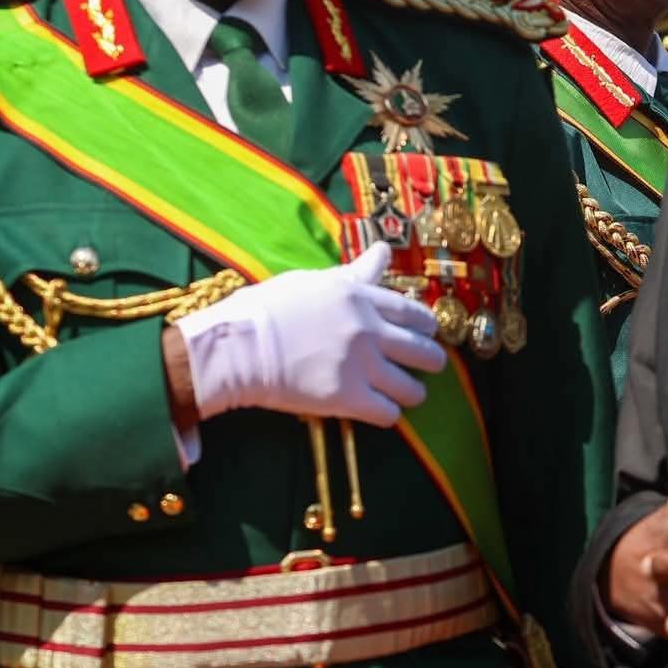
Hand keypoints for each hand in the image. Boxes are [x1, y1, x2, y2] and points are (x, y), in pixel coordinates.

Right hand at [172, 243, 444, 427]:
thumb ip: (355, 274)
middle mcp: (370, 330)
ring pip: (412, 388)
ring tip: (403, 395)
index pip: (416, 314)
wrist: (237, 346)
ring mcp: (361, 366)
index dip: (426, 328)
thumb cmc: (268, 308)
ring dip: (411, 393)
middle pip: (424, 352)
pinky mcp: (347, 399)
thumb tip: (383, 252)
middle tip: (422, 368)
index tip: (425, 335)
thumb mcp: (314, 280)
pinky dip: (388, 415)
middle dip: (430, 362)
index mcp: (362, 297)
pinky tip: (378, 411)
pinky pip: (388, 414)